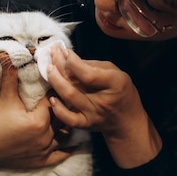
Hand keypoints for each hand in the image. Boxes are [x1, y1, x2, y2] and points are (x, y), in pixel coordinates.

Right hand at [0, 53, 71, 168]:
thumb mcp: (4, 97)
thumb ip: (9, 75)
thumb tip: (6, 53)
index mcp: (39, 121)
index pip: (54, 101)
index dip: (55, 91)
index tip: (57, 83)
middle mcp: (45, 137)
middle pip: (62, 117)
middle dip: (62, 106)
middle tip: (66, 96)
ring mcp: (43, 151)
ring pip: (63, 135)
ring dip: (66, 125)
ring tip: (70, 114)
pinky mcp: (40, 161)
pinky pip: (60, 156)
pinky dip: (68, 150)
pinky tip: (75, 144)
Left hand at [47, 46, 161, 167]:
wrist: (127, 120)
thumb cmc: (120, 91)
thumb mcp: (115, 72)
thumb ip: (94, 65)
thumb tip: (70, 58)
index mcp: (114, 83)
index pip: (89, 74)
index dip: (73, 62)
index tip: (65, 51)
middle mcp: (103, 100)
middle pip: (75, 84)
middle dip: (59, 67)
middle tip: (52, 55)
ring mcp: (93, 114)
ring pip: (69, 98)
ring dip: (55, 82)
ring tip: (49, 69)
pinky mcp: (86, 124)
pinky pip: (69, 119)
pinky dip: (58, 109)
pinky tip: (52, 98)